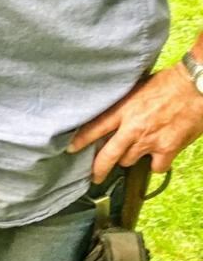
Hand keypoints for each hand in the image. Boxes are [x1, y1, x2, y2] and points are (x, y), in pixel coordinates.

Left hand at [68, 64, 202, 181]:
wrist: (194, 87)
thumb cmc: (167, 83)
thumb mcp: (134, 89)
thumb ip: (122, 104)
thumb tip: (112, 112)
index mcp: (122, 110)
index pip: (93, 128)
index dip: (80, 141)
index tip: (70, 149)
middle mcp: (132, 128)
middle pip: (108, 155)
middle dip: (98, 169)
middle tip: (94, 176)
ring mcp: (149, 140)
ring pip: (129, 161)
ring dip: (130, 158)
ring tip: (134, 151)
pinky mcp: (167, 149)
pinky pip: (155, 167)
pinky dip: (155, 164)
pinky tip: (157, 157)